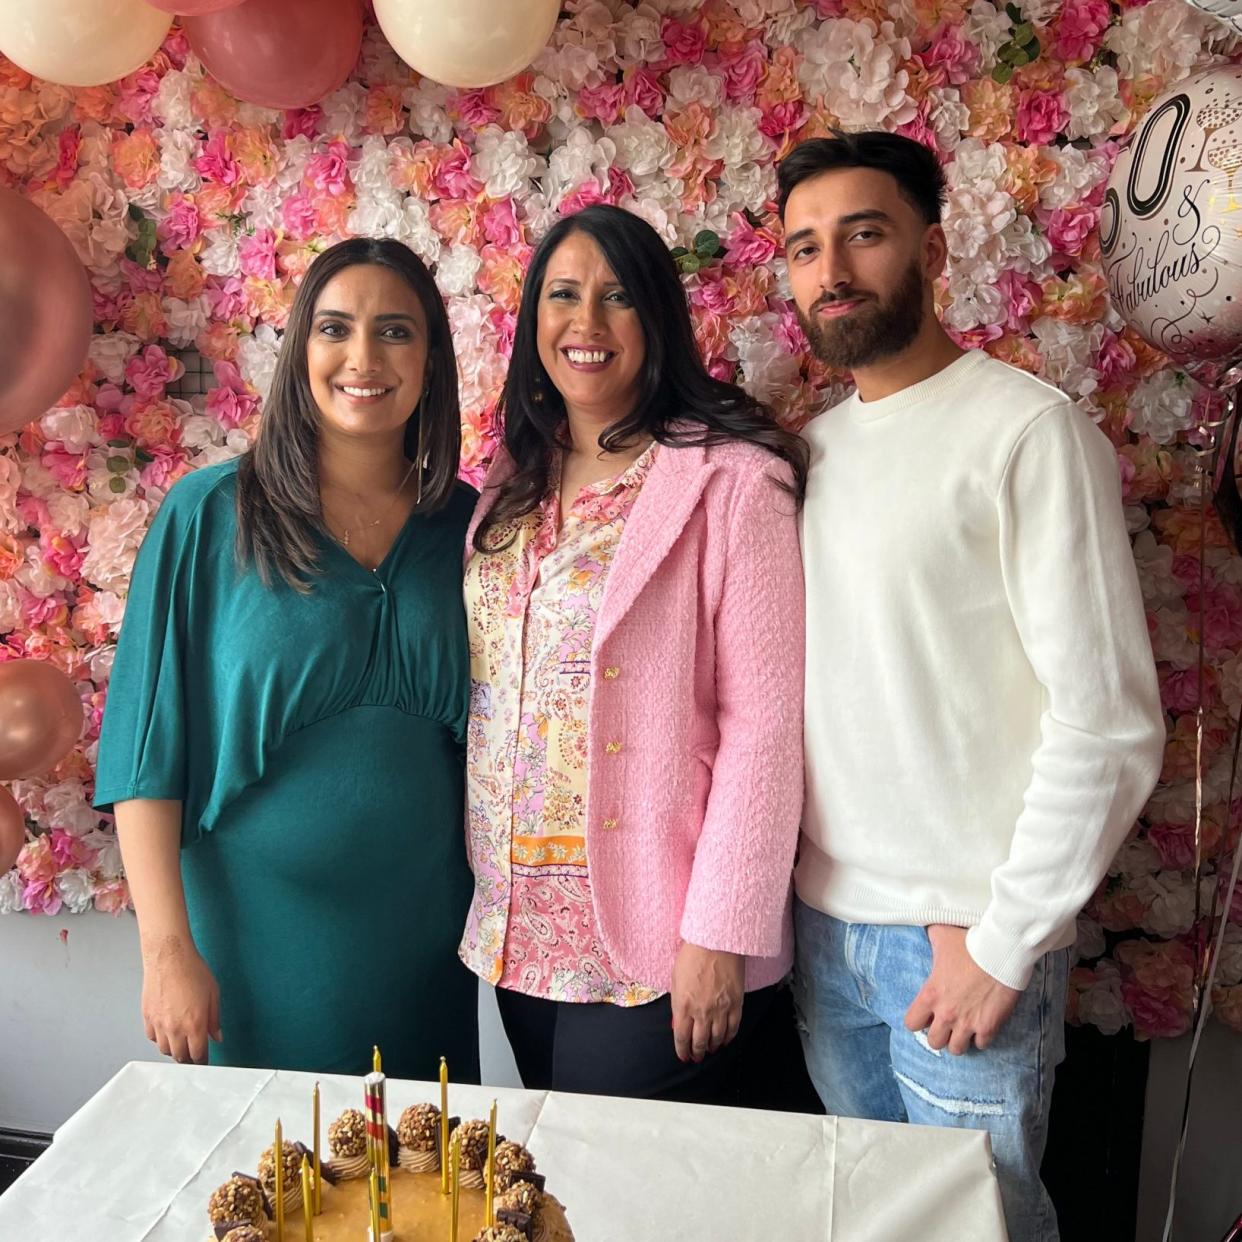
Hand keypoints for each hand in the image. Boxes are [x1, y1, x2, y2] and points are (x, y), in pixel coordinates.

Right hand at [140, 934, 220, 1064]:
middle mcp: (175, 1029)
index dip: (203, 1061)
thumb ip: (214, 1019)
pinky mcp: (147, 1018)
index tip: (205, 1062)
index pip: (198, 1054)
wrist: (169, 958)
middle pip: (180, 1057)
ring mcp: (159, 1024)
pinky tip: (168, 1032)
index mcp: (195, 1024)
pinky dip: (160, 1039)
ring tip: (182, 1044)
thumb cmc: (193, 971)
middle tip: (194, 1055)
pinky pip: (152, 1038)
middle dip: (189, 1059)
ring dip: (174, 1050)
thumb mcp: (213, 994)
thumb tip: (217, 1036)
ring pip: (165, 1050)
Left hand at [670, 942, 744, 1063]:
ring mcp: (720, 1009)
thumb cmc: (693, 956)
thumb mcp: (676, 980)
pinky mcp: (736, 1004)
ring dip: (712, 1047)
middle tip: (696, 1057)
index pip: (681, 1038)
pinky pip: (733, 1028)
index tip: (683, 1055)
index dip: (682, 1050)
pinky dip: (729, 1038)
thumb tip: (679, 1021)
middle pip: (699, 1042)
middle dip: (697, 1053)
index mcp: (683, 1005)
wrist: (716, 942)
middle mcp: (701, 1011)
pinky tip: (725, 1040)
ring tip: (710, 1049)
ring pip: (717, 1038)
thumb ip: (677, 1003)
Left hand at [903, 925, 1020, 1055]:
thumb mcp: (942, 934)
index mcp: (931, 994)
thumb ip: (930, 935)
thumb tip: (924, 923)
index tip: (927, 1013)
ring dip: (959, 1040)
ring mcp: (968, 1023)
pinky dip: (981, 1038)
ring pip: (956, 1049)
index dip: (918, 1020)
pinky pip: (981, 1045)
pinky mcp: (989, 1027)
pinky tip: (982, 1026)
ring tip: (963, 1029)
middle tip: (947, 1023)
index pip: (911, 1023)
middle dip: (939, 1034)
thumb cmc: (970, 941)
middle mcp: (946, 1013)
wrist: (1002, 951)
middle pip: (934, 1042)